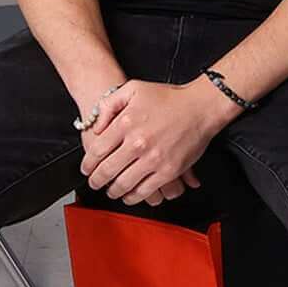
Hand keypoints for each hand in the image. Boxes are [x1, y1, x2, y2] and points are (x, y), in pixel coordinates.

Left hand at [80, 80, 225, 204]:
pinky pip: (145, 191)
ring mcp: (153, 159)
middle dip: (96, 181)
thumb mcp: (133, 89)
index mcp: (125, 123)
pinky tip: (129, 196)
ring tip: (110, 191)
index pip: (96, 151)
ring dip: (113, 191)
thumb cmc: (169, 97)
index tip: (86, 169)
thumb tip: (96, 127)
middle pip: (106, 170)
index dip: (88, 164)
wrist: (201, 106)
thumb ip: (109, 104)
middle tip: (94, 183)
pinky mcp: (168, 171)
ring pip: (123, 184)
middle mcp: (137, 143)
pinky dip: (133, 197)